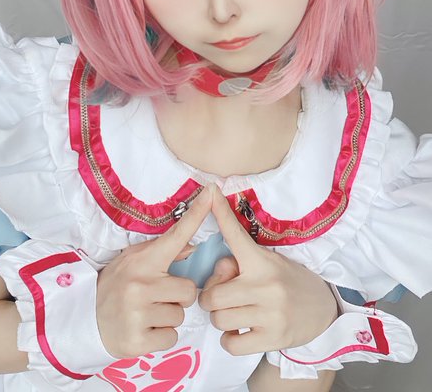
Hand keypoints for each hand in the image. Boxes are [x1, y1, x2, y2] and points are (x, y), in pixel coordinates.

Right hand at [96, 185, 212, 358]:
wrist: (83, 320)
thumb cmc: (115, 286)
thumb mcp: (132, 262)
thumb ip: (161, 253)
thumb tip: (192, 245)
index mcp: (142, 261)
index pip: (176, 235)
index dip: (195, 215)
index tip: (211, 194)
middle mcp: (140, 285)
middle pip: (189, 290)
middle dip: (178, 296)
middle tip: (156, 297)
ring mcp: (138, 313)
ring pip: (180, 315)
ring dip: (169, 316)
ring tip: (147, 313)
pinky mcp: (138, 341)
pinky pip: (172, 337)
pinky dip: (162, 336)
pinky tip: (144, 329)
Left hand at [199, 187, 337, 355]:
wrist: (325, 308)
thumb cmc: (288, 281)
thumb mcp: (269, 263)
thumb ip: (241, 264)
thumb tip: (218, 269)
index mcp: (262, 262)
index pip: (236, 235)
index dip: (221, 214)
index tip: (211, 192)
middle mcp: (266, 286)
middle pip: (212, 296)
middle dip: (211, 298)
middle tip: (224, 297)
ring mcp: (270, 314)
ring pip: (219, 319)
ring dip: (221, 319)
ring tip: (236, 313)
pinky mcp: (273, 339)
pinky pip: (231, 343)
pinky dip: (230, 339)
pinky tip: (241, 330)